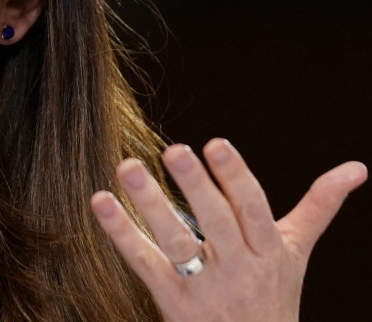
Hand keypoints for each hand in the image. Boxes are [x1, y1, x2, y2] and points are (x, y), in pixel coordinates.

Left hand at [91, 138, 366, 320]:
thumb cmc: (272, 296)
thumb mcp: (296, 252)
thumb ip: (319, 207)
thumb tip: (357, 168)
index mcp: (269, 252)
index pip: (255, 211)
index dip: (236, 178)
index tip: (216, 143)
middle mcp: (239, 270)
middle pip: (217, 225)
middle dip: (197, 187)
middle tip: (175, 150)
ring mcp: (204, 288)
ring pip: (177, 244)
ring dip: (151, 205)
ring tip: (127, 167)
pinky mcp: (173, 302)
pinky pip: (144, 264)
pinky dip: (121, 234)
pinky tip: (99, 202)